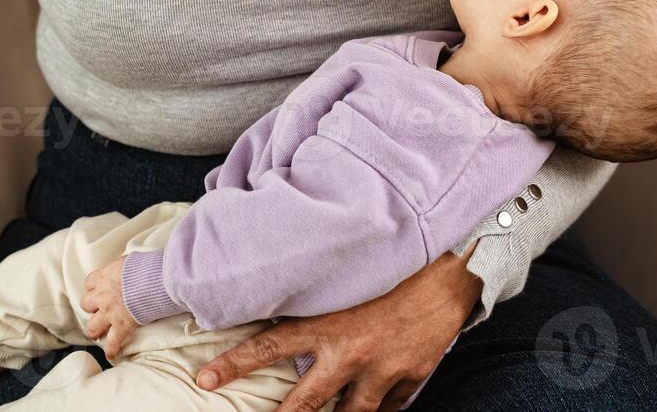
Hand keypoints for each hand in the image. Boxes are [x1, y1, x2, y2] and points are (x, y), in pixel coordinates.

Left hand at [80, 253, 140, 361]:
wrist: (155, 279)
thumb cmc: (147, 267)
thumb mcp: (130, 261)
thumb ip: (123, 268)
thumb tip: (128, 268)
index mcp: (104, 277)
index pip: (89, 283)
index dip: (94, 287)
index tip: (98, 290)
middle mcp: (103, 295)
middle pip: (86, 304)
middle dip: (92, 308)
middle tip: (98, 310)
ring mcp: (110, 312)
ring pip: (92, 326)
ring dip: (94, 330)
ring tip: (96, 334)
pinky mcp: (121, 325)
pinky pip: (112, 342)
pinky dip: (112, 349)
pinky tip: (111, 354)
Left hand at [195, 241, 481, 411]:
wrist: (453, 268)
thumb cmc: (396, 260)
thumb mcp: (349, 272)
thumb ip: (319, 291)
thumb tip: (286, 290)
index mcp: (328, 322)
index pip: (269, 346)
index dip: (234, 364)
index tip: (204, 380)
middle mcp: (350, 353)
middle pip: (305, 403)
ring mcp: (382, 371)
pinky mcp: (410, 378)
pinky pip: (389, 407)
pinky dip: (379, 408)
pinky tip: (371, 408)